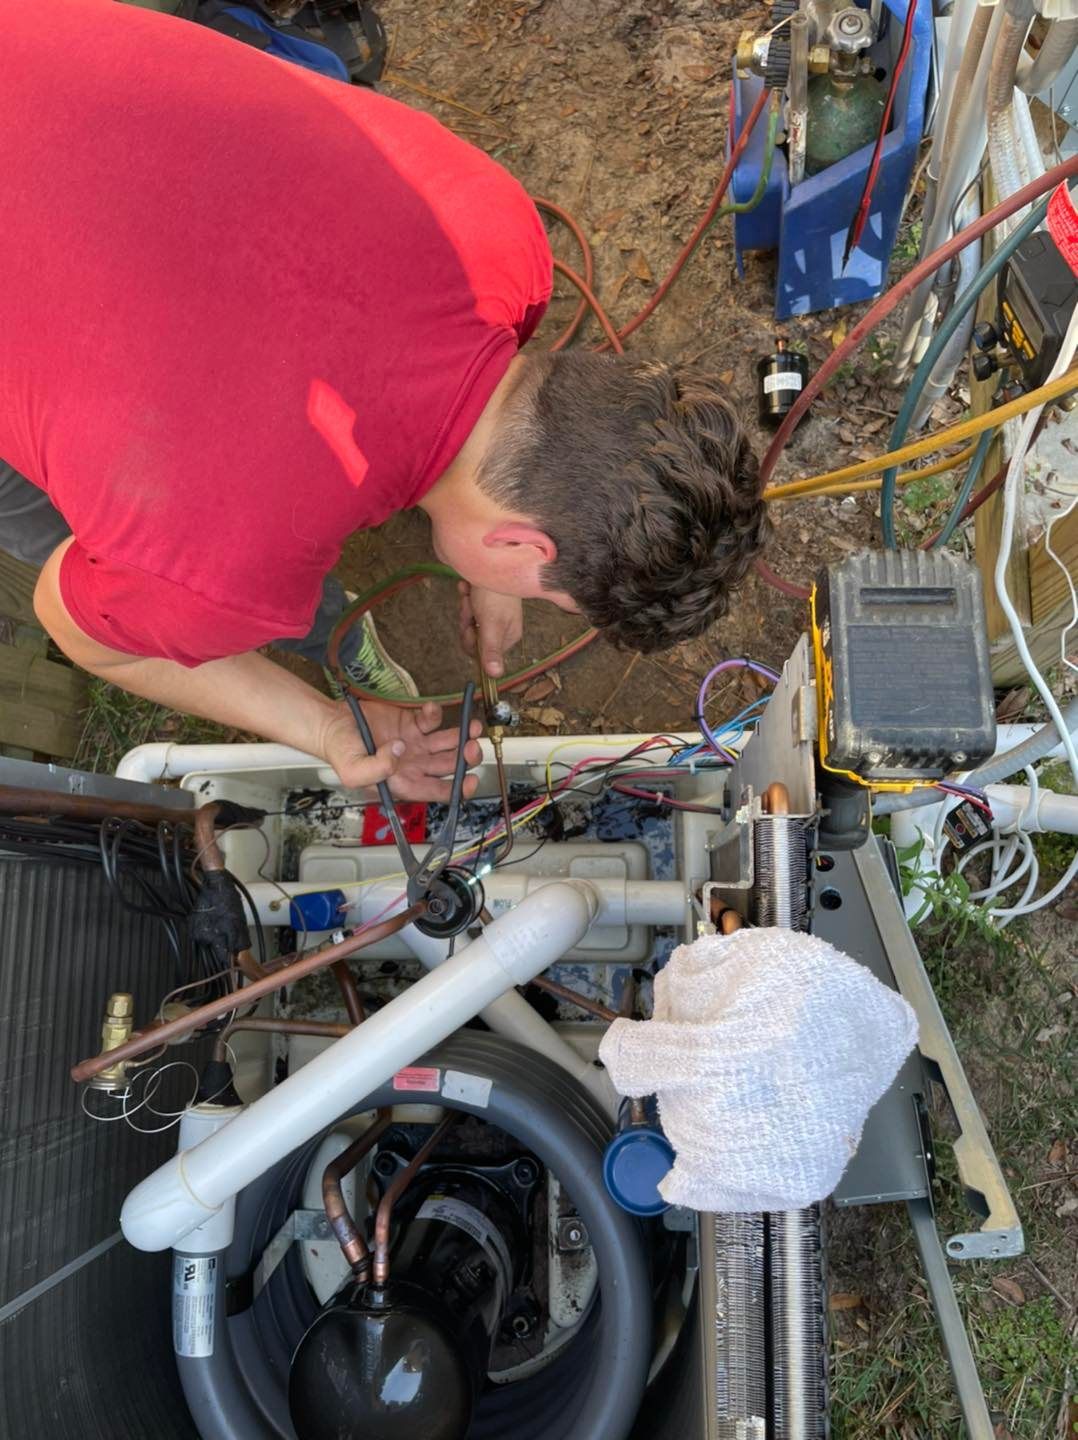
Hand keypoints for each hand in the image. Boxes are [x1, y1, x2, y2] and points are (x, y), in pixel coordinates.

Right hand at [318, 697, 481, 801]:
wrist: (332, 724)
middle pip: (451, 766)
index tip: (470, 780)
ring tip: (472, 728)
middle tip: (471, 747)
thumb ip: (377, 769)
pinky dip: (436, 714)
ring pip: (449, 743)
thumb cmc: (339, 752)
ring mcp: (416, 744)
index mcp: (405, 783)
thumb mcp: (353, 771)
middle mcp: (415, 765)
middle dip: (466, 758)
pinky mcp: (412, 723)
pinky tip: (430, 710)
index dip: (459, 789)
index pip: (439, 791)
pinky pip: (432, 720)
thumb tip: (400, 752)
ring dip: (463, 737)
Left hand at [458, 582, 522, 677]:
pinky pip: (469, 605)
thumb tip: (495, 676)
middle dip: (467, 621)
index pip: (483, 653)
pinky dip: (466, 595)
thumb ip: (491, 650)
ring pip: (469, 620)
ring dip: (466, 606)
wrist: (494, 558)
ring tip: (470, 594)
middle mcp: (502, 627)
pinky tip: (467, 587)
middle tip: (470, 607)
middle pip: (473, 637)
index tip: (471, 628)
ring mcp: (492, 613)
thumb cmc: (495, 594)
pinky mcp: (484, 600)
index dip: (472, 641)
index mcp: (508, 636)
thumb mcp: (491, 624)